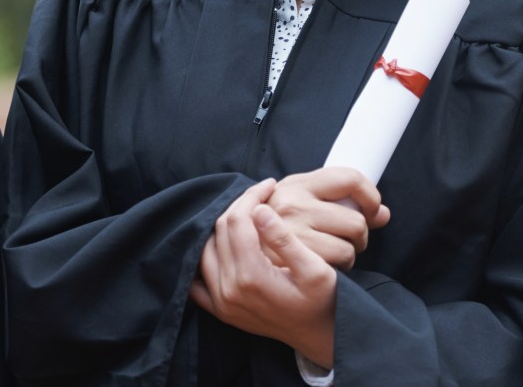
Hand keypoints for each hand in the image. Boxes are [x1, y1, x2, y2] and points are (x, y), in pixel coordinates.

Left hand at [191, 180, 336, 366]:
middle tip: (261, 195)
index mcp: (252, 276)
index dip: (252, 196)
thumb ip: (285, 239)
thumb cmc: (324, 301)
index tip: (270, 185)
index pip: (238, 220)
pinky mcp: (221, 311)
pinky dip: (206, 257)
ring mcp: (222, 303)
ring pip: (206, 249)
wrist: (320, 336)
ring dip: (224, 226)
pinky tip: (224, 244)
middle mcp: (229, 290)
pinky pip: (198, 279)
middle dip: (239, 205)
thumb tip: (261, 210)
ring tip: (248, 213)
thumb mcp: (316, 270)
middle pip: (220, 230)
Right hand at [267, 167, 390, 269]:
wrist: (240, 251)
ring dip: (350, 253)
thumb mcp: (301, 201)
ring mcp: (293, 230)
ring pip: (350, 244)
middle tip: (350, 240)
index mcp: (299, 183)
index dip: (371, 195)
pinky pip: (338, 261)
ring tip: (336, 254)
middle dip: (360, 234)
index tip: (373, 210)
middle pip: (356, 219)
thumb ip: (340, 201)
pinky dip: (341, 267)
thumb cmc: (277, 225)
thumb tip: (384, 215)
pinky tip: (327, 265)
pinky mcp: (295, 256)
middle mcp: (294, 203)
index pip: (350, 178)